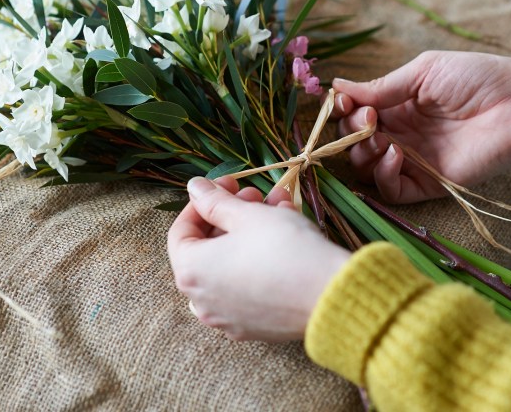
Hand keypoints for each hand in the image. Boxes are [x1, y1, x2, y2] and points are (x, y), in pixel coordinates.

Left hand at [167, 177, 350, 341]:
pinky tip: (286, 237)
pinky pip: (247, 286)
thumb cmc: (284, 249)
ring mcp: (227, 317)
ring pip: (231, 264)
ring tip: (280, 208)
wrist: (329, 295)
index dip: (203, 201)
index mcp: (192, 271)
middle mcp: (201, 300)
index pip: (181, 230)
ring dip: (250, 233)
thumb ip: (214, 200)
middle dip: (233, 214)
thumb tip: (194, 187)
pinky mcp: (253, 326)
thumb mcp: (247, 215)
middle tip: (257, 195)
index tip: (228, 184)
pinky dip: (258, 261)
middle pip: (208, 247)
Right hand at [333, 51, 510, 202]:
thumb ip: (382, 86)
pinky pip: (392, 190)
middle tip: (366, 119)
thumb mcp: (424, 72)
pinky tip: (394, 154)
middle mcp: (402, 133)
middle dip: (350, 131)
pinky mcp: (430, 183)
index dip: (344, 110)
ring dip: (362, 152)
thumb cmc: (478, 77)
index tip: (341, 102)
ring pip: (367, 168)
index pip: (356, 113)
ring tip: (378, 136)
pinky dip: (384, 175)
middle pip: (355, 142)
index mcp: (400, 104)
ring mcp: (414, 160)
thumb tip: (337, 87)